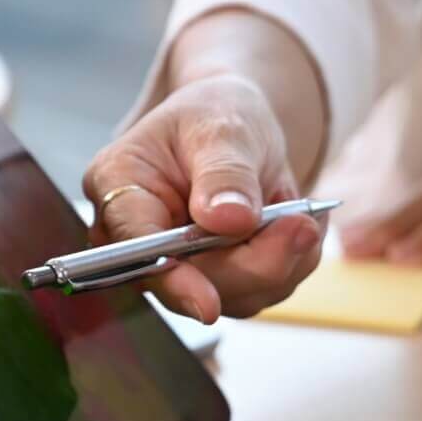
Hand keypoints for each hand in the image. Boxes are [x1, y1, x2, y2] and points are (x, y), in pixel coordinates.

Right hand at [82, 73, 323, 322]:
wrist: (236, 127)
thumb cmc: (215, 115)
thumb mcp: (224, 127)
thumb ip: (226, 173)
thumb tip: (228, 220)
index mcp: (118, 185)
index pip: (135, 246)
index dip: (173, 279)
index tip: (208, 304)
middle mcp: (136, 237)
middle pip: (190, 282)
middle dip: (255, 262)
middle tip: (302, 224)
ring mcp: (173, 266)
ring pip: (232, 296)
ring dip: (280, 262)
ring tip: (300, 214)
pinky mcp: (212, 282)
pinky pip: (258, 292)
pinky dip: (289, 263)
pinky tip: (293, 224)